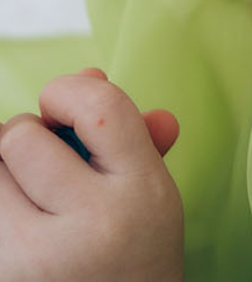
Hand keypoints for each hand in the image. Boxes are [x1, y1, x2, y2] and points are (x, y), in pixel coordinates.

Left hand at [0, 68, 183, 281]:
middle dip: (26, 138)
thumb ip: (131, 131)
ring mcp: (32, 260)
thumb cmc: (132, 255)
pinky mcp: (0, 276)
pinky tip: (15, 226)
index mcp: (140, 193)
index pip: (99, 108)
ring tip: (27, 197)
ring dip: (2, 175)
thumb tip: (88, 75)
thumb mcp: (151, 193)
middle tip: (42, 161)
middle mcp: (89, 225)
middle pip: (21, 137)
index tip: (63, 102)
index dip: (71, 91)